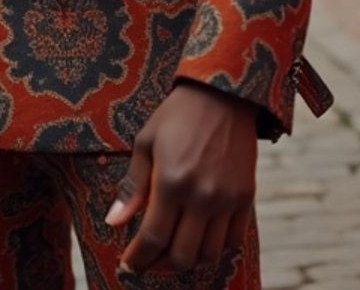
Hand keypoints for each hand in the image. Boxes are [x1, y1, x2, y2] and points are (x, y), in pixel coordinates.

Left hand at [107, 81, 256, 274]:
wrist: (222, 94)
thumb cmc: (177, 116)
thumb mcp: (146, 142)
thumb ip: (132, 186)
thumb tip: (114, 222)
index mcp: (171, 181)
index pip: (153, 238)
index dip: (138, 258)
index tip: (129, 263)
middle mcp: (201, 196)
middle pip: (181, 256)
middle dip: (160, 264)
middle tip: (149, 258)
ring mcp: (227, 199)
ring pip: (208, 254)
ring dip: (188, 260)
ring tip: (173, 249)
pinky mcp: (246, 197)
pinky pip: (232, 241)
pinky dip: (215, 248)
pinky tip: (200, 238)